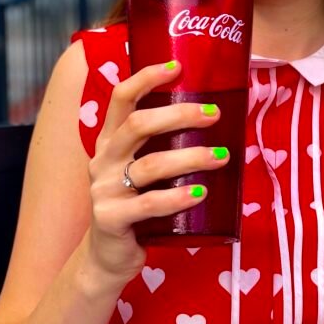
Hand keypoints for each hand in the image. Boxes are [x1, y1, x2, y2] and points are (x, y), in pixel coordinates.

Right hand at [86, 59, 227, 280]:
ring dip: (191, 157)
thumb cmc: (137, 206)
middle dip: (179, 114)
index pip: (122, 98)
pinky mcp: (111, 218)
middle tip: (214, 115)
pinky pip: (148, 204)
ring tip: (221, 156)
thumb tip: (215, 123)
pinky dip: (177, 198)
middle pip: (138, 125)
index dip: (146, 78)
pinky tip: (200, 194)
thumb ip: (164, 148)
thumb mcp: (143, 171)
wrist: (108, 257)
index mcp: (110, 141)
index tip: (178, 67)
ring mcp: (103, 189)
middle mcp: (103, 160)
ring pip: (150, 165)